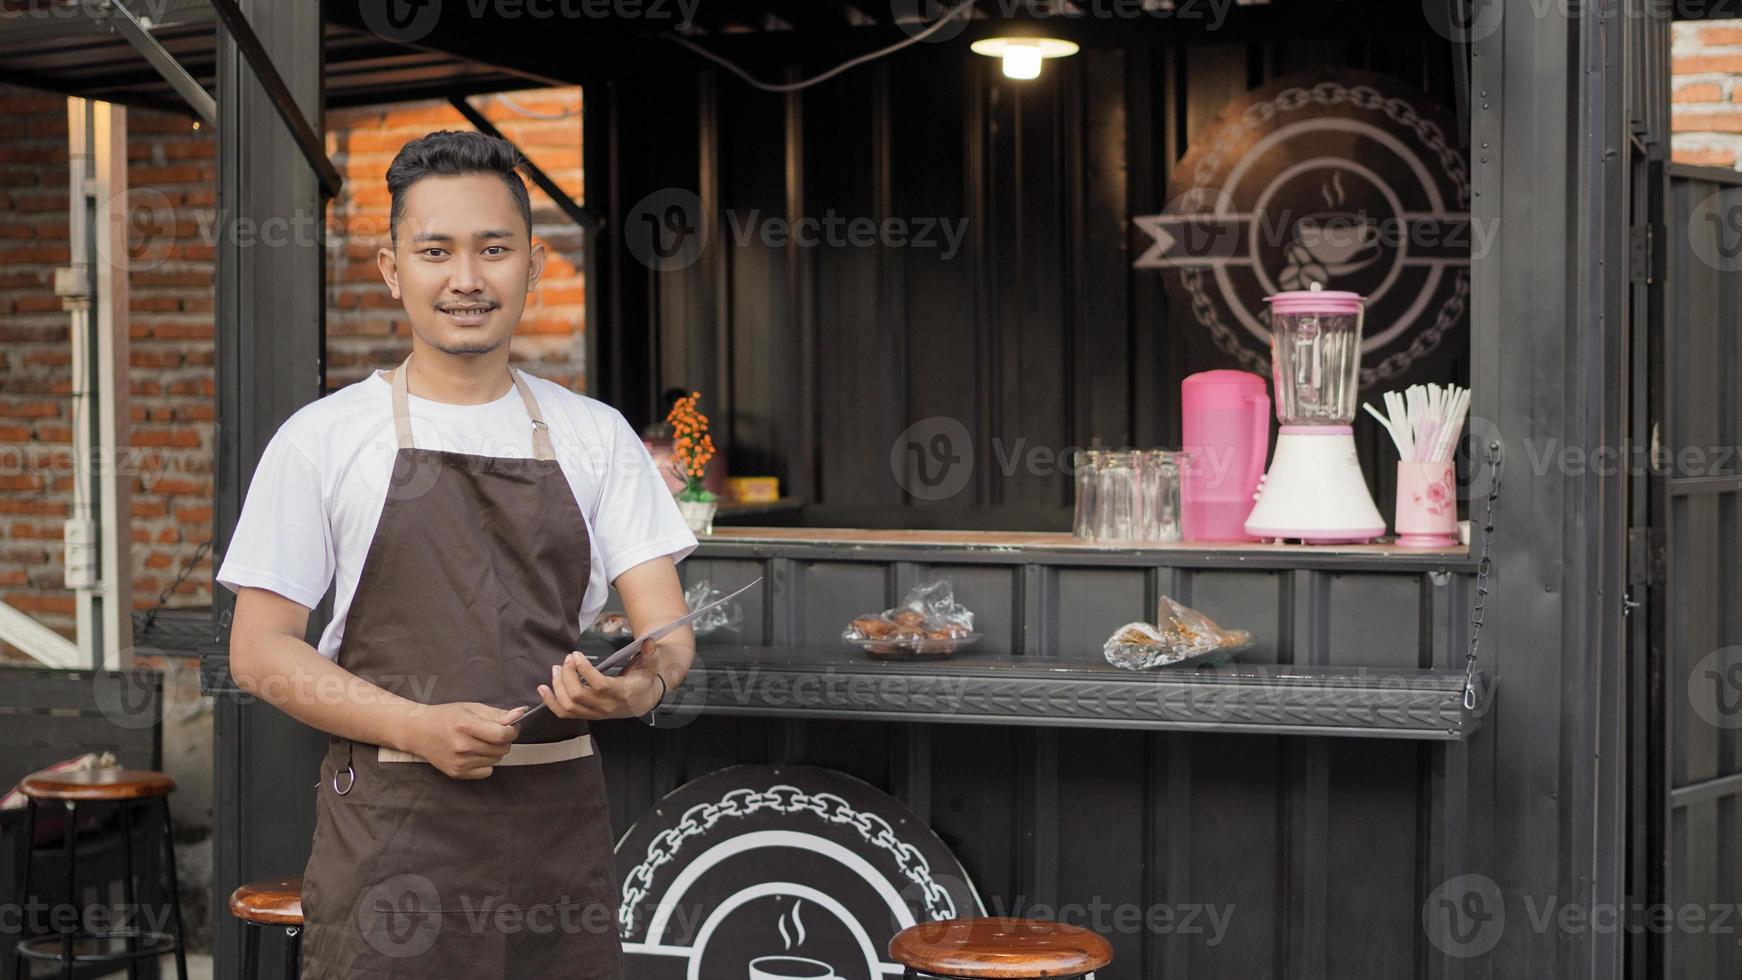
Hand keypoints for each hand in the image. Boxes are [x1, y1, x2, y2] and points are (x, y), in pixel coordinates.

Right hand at [406, 702, 524, 779]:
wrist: (419, 732)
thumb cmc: (445, 716)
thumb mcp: (471, 708)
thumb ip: (496, 714)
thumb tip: (520, 714)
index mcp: (466, 726)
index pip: (502, 735)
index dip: (512, 730)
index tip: (511, 726)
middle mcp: (462, 747)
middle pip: (501, 748)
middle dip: (504, 739)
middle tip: (494, 732)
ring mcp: (460, 763)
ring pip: (496, 760)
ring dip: (495, 750)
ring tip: (481, 741)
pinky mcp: (458, 773)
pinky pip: (487, 771)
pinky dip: (486, 763)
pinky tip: (475, 753)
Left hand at [538, 647, 662, 720]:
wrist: (644, 700)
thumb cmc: (644, 680)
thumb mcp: (652, 666)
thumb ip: (651, 654)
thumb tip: (649, 641)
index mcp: (621, 694)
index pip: (599, 685)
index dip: (584, 670)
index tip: (576, 655)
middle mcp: (607, 707)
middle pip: (578, 695)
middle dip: (567, 675)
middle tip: (567, 659)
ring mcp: (595, 714)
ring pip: (569, 706)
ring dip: (557, 686)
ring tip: (555, 668)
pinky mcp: (587, 715)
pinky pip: (564, 714)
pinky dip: (551, 702)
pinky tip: (543, 689)